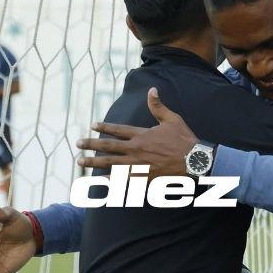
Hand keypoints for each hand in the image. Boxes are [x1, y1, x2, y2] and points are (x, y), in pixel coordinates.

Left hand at [76, 88, 196, 177]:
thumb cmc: (184, 140)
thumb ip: (158, 106)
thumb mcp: (172, 119)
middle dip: (91, 144)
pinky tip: (100, 182)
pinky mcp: (143, 179)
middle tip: (78, 144)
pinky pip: (122, 181)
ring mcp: (138, 166)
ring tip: (81, 163)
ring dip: (94, 163)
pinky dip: (110, 182)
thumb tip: (152, 90)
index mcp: (141, 135)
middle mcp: (136, 150)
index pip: (118, 130)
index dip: (104, 127)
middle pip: (108, 147)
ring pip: (110, 164)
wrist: (194, 162)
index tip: (92, 126)